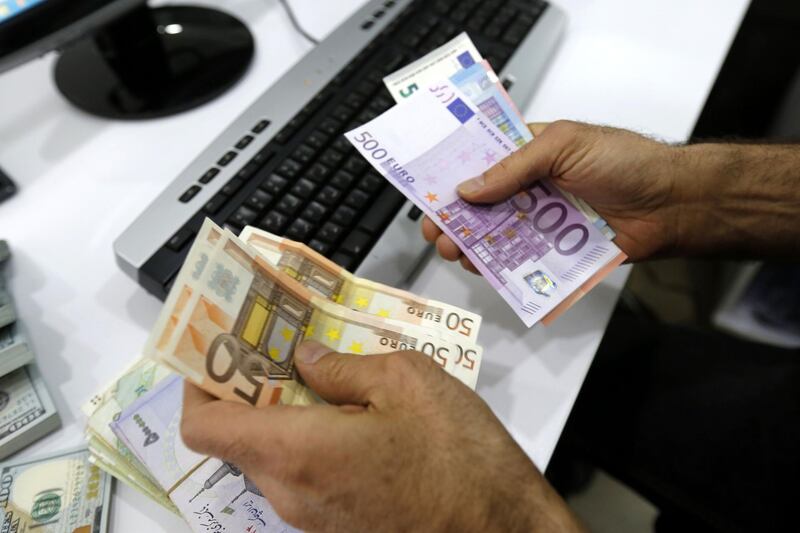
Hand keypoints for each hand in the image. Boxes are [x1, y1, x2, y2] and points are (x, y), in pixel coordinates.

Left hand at [182, 341, 584, 532]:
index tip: (215, 352)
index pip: (205, 426)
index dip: (197, 385)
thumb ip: (342, 366)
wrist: (504, 530)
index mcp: (297, 452)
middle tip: (280, 350)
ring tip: (324, 378)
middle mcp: (291, 495)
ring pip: (272, 459)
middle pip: (238, 440)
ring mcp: (312, 520)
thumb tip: (303, 359)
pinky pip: (303, 480)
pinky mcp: (337, 530)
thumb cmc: (461, 457)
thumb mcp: (408, 381)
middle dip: (250, 391)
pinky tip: (352, 419)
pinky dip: (309, 444)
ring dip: (284, 417)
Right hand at [422, 121, 683, 272]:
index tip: (427, 188)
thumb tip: (468, 189)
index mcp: (530, 152)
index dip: (452, 172)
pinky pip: (519, 260)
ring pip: (494, 234)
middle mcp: (531, 186)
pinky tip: (480, 266)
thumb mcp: (564, 146)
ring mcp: (541, 220)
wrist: (671, 205)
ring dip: (469, 242)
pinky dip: (497, 265)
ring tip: (453, 250)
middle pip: (480, 202)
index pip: (481, 160)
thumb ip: (514, 167)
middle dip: (453, 216)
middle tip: (435, 229)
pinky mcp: (553, 251)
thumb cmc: (626, 162)